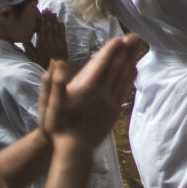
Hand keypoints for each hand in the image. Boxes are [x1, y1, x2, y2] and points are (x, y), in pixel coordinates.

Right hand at [31, 11, 67, 65]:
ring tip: (53, 13)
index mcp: (42, 45)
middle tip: (47, 10)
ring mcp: (58, 44)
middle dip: (48, 19)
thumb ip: (28, 47)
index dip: (41, 23)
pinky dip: (62, 28)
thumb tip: (23, 38)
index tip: (40, 15)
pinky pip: (63, 34)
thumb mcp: (32, 56)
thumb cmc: (42, 63)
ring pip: (56, 30)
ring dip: (55, 21)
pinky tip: (60, 21)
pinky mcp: (64, 45)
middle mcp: (50, 43)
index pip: (41, 32)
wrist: (56, 69)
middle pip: (49, 28)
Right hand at [48, 35, 141, 150]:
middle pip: (116, 68)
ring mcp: (110, 103)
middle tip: (134, 37)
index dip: (111, 50)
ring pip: (123, 78)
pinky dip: (129, 79)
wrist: (74, 150)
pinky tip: (132, 73)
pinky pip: (124, 91)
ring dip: (130, 62)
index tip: (120, 38)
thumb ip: (55, 82)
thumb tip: (58, 62)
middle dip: (125, 51)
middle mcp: (102, 93)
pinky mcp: (113, 111)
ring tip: (136, 50)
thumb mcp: (50, 104)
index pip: (102, 64)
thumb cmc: (59, 126)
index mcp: (87, 89)